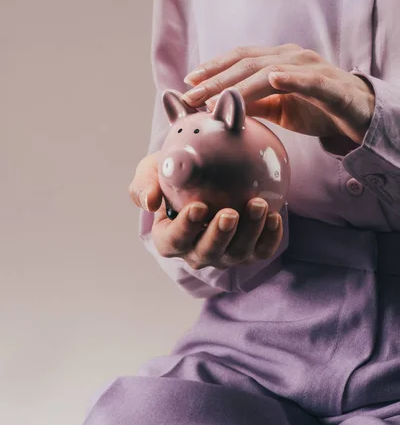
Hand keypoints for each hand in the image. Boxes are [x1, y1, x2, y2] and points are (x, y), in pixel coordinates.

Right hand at [129, 152, 282, 269]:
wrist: (204, 171)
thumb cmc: (174, 173)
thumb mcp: (153, 170)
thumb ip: (144, 184)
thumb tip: (150, 202)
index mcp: (169, 238)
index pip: (173, 241)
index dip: (185, 229)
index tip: (198, 207)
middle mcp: (196, 251)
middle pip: (207, 253)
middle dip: (219, 236)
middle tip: (230, 213)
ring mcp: (225, 253)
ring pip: (237, 253)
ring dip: (250, 232)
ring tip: (257, 205)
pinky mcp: (250, 249)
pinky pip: (262, 250)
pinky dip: (270, 237)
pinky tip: (275, 215)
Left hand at [181, 44, 375, 144]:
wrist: (357, 114)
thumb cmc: (316, 108)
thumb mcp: (278, 108)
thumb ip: (254, 104)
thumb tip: (222, 109)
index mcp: (276, 59)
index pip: (239, 59)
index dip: (213, 67)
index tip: (188, 81)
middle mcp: (290, 56)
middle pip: (246, 64)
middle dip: (216, 80)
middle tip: (191, 95)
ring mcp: (310, 66)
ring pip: (269, 71)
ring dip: (240, 85)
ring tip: (216, 98)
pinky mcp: (329, 83)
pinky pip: (308, 80)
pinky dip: (290, 78)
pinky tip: (271, 79)